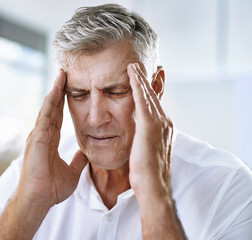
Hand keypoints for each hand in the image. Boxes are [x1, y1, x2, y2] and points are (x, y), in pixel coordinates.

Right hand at [18, 70, 87, 206]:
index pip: (58, 116)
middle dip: (59, 90)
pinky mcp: (37, 139)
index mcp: (50, 141)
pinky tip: (55, 91)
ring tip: (61, 75)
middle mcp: (42, 135)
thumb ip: (78, 161)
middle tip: (65, 73)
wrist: (38, 200)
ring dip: (54, 91)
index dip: (63, 102)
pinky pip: (45, 117)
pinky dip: (50, 103)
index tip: (70, 88)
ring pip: (47, 108)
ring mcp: (38, 135)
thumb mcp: (72, 172)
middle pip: (52, 108)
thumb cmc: (50, 189)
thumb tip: (86, 154)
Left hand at [127, 63, 172, 195]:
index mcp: (164, 130)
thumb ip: (145, 143)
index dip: (149, 93)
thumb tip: (139, 141)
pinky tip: (131, 72)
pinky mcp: (150, 125)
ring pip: (148, 95)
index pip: (155, 106)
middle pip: (154, 97)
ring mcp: (159, 123)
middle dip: (147, 81)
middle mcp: (165, 123)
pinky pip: (142, 99)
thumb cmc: (147, 176)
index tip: (144, 81)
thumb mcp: (146, 154)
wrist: (153, 187)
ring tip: (133, 65)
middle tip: (141, 65)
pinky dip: (137, 84)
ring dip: (140, 79)